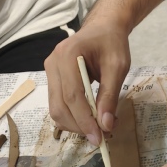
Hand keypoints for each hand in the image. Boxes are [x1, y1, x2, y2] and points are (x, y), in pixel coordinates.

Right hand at [44, 20, 130, 145]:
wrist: (101, 29)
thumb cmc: (111, 43)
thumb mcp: (118, 67)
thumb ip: (110, 96)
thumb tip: (106, 125)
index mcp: (67, 55)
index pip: (72, 96)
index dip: (84, 120)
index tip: (99, 137)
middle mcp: (52, 64)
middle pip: (59, 106)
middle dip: (79, 126)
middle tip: (101, 136)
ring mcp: (49, 73)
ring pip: (55, 110)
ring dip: (75, 125)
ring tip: (97, 126)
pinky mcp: (51, 81)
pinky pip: (57, 105)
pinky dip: (72, 117)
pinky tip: (88, 118)